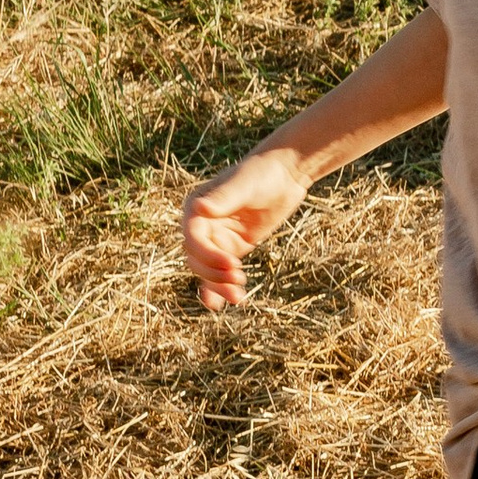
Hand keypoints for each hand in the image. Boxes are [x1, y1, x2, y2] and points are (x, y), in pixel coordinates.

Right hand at [180, 145, 309, 312]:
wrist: (285, 176)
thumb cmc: (262, 172)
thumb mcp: (244, 184)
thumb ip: (223, 197)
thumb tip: (199, 208)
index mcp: (196, 208)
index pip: (192, 238)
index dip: (208, 254)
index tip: (232, 263)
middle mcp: (202, 225)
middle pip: (197, 259)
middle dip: (214, 273)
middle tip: (239, 280)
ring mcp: (216, 239)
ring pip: (207, 270)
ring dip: (218, 285)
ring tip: (238, 298)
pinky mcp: (232, 248)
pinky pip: (219, 272)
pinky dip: (216, 289)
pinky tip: (219, 305)